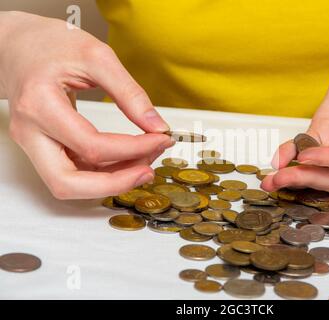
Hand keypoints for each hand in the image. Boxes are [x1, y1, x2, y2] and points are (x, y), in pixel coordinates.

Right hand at [0, 12, 173, 198]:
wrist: (19, 44)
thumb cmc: (50, 44)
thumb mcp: (97, 57)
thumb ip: (129, 93)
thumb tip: (156, 125)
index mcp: (39, 105)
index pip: (91, 146)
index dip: (133, 149)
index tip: (160, 139)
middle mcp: (29, 131)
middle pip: (67, 183)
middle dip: (115, 183)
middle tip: (148, 171)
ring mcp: (33, 143)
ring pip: (69, 184)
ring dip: (110, 180)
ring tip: (143, 160)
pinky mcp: (42, 146)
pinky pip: (73, 172)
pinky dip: (102, 172)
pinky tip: (127, 158)